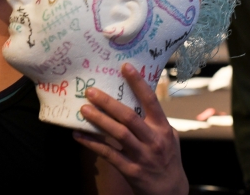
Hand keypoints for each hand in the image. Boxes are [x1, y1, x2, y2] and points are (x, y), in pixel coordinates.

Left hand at [73, 63, 187, 194]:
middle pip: (129, 117)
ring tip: (83, 109)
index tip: (125, 66)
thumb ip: (155, 119)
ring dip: (99, 120)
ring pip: (118, 134)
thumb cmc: (167, 158)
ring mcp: (142, 156)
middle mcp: (154, 140)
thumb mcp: (169, 136)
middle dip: (109, 103)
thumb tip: (139, 94)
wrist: (171, 191)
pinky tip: (78, 135)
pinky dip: (92, 144)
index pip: (151, 101)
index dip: (138, 83)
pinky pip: (108, 154)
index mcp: (163, 128)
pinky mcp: (131, 170)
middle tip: (90, 91)